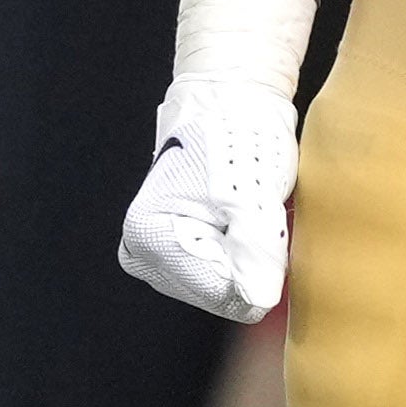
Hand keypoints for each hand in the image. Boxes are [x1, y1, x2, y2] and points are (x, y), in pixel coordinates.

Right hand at [117, 72, 295, 320]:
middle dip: (249, 263)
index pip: (216, 292)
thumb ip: (254, 248)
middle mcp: (145, 256)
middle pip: (220, 296)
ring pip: (227, 291)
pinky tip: (242, 225)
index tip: (260, 224)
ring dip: (249, 259)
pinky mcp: (182, 259)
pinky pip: (228, 280)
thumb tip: (258, 299)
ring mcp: (162, 261)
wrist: (228, 107)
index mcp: (147, 236)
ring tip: (247, 214)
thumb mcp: (251, 191)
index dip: (254, 267)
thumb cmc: (235, 138)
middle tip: (255, 215)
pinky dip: (245, 257)